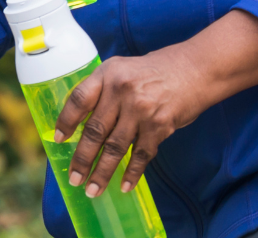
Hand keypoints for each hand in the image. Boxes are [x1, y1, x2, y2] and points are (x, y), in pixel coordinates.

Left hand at [54, 9, 257, 196]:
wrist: (198, 68)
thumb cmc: (158, 70)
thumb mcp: (125, 69)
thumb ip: (104, 91)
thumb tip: (81, 126)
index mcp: (109, 73)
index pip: (79, 100)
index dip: (66, 121)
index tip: (59, 140)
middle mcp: (122, 90)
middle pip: (95, 131)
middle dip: (82, 159)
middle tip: (74, 179)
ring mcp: (141, 108)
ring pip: (115, 147)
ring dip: (102, 172)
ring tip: (92, 189)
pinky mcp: (160, 124)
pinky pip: (141, 154)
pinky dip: (132, 172)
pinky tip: (124, 185)